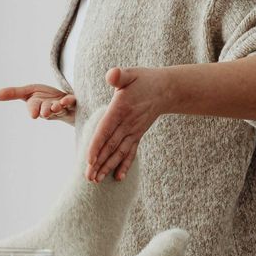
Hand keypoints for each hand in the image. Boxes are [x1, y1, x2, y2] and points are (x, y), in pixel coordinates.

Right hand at [0, 84, 76, 123]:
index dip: (34, 109)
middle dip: (46, 109)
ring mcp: (62, 107)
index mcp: (38, 106)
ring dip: (58, 107)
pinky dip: (70, 101)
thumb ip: (13, 93)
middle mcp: (49, 108)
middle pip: (47, 109)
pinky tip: (68, 99)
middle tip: (47, 111)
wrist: (66, 101)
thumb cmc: (45, 98)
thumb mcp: (29, 92)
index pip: (34, 107)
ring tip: (58, 105)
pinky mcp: (73, 104)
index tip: (34, 115)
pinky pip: (72, 103)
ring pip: (59, 108)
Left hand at [86, 67, 170, 182]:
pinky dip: (125, 165)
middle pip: (110, 146)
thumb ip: (119, 75)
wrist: (167, 89)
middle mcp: (127, 124)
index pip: (106, 130)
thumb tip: (112, 74)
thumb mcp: (131, 74)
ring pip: (119, 152)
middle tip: (88, 178)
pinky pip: (130, 152)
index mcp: (121, 109)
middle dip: (99, 163)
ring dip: (108, 167)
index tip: (89, 160)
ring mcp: (134, 131)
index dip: (97, 145)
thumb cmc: (144, 80)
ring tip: (97, 181)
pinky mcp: (138, 134)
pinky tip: (118, 177)